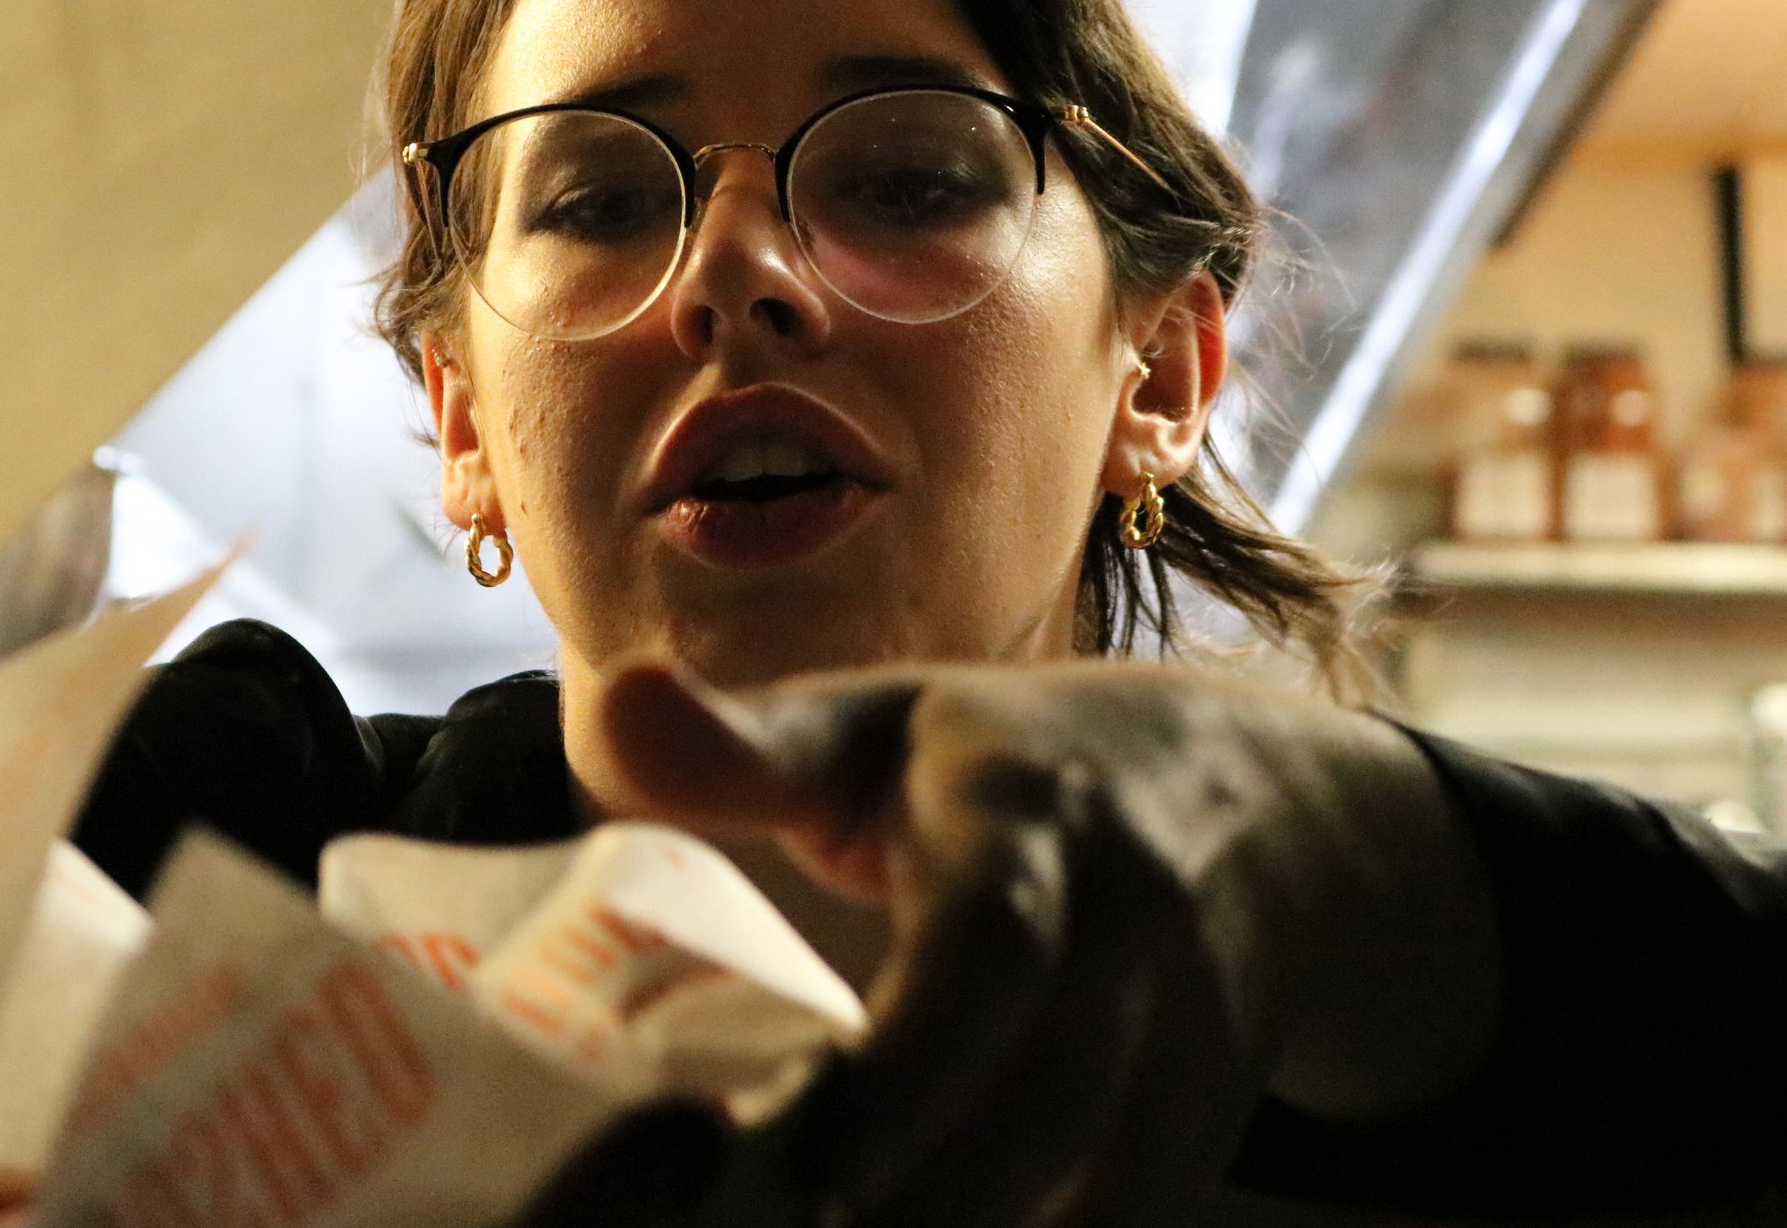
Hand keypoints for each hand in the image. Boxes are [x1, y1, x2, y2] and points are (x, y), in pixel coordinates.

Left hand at [587, 661, 1501, 1227]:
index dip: (909, 1067)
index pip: (991, 947)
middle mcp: (1133, 940)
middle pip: (1045, 1111)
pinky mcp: (1203, 1137)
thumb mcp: (882, 725)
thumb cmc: (1004, 768)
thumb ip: (749, 744)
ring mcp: (1189, 1050)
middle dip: (915, 1202)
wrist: (1266, 810)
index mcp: (1028, 823)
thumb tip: (615, 706)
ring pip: (1095, 1197)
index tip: (803, 1158)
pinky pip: (1121, 1224)